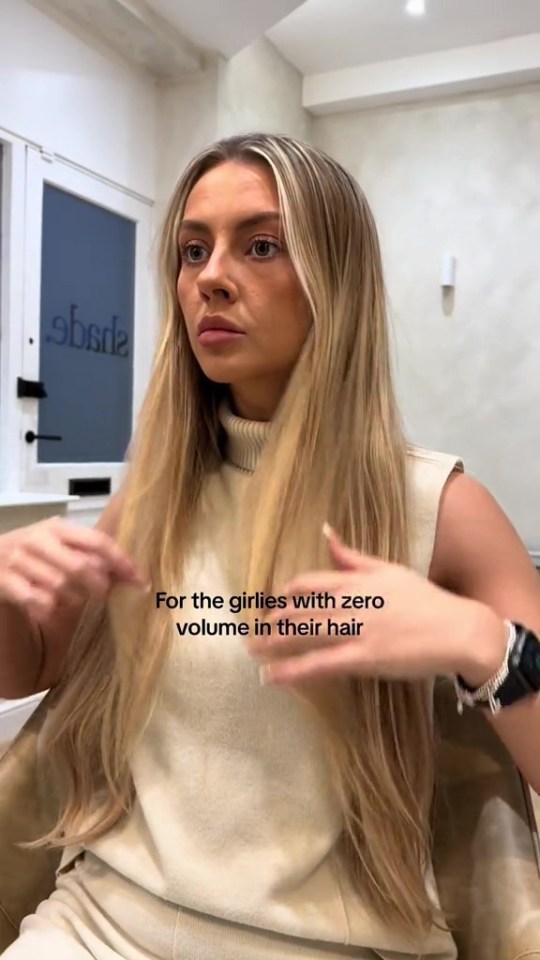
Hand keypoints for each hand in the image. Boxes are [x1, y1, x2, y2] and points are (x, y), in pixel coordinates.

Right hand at [0, 516, 146, 623]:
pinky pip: (38, 601)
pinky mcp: (4, 581)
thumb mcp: (61, 545)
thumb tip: (131, 576)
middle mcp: (38, 540)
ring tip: (75, 599)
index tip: (140, 580)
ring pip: (60, 586)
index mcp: (58, 527)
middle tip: (102, 594)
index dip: (122, 562)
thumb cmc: (35, 554)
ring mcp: (18, 560)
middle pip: (81, 567)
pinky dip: (50, 609)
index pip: (98, 542)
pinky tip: (51, 609)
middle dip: (98, 586)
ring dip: (74, 599)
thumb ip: (91, 556)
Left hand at [250, 525, 504, 685]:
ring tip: (253, 651)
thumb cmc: (425, 600)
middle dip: (272, 622)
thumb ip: (354, 557)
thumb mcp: (389, 569)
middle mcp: (351, 603)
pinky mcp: (364, 658)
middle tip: (251, 632)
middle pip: (299, 611)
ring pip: (304, 635)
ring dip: (273, 643)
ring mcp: (356, 631)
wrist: (457, 630)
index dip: (285, 595)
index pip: (308, 584)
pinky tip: (273, 677)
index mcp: (356, 581)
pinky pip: (320, 664)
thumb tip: (325, 532)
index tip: (272, 604)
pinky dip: (293, 671)